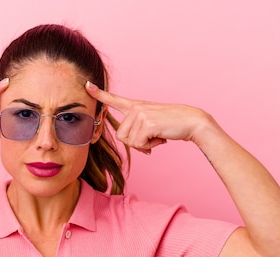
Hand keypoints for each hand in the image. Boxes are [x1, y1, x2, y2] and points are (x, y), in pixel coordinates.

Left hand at [85, 81, 215, 152]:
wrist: (192, 122)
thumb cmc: (173, 126)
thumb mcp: (152, 127)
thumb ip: (139, 133)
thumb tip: (137, 147)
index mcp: (136, 106)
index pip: (114, 99)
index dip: (99, 94)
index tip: (87, 85)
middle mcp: (136, 108)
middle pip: (121, 136)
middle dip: (136, 143)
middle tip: (152, 137)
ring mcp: (141, 113)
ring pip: (129, 142)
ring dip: (144, 145)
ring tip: (157, 135)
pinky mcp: (146, 122)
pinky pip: (138, 144)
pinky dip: (150, 146)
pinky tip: (160, 138)